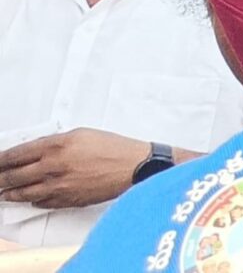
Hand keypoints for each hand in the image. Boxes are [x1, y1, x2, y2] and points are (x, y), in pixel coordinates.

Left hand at [0, 129, 147, 209]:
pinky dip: (32, 201)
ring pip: (24, 193)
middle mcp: (52, 167)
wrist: (135, 167)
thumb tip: (39, 150)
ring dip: (10, 193)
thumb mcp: (82, 134)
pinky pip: (42, 202)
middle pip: (14, 175)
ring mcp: (58, 186)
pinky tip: (29, 199)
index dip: (1, 159)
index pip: (16, 154)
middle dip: (0, 178)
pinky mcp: (67, 200)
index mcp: (55, 146)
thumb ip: (56, 142)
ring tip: (3, 194)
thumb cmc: (114, 148)